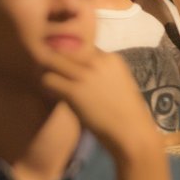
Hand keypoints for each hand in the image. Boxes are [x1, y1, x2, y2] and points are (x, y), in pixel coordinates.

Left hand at [40, 49, 159, 152]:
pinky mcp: (74, 91)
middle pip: (65, 49)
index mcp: (111, 58)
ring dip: (47, 71)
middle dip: (55, 60)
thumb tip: (81, 72)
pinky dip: (46, 87)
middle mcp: (98, 61)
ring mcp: (85, 75)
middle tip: (53, 73)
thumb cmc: (128, 113)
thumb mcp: (120, 83)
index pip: (82, 46)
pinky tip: (53, 95)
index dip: (73, 58)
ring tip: (51, 84)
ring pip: (51, 61)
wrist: (132, 132)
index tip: (69, 69)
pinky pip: (48, 80)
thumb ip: (102, 73)